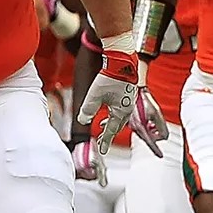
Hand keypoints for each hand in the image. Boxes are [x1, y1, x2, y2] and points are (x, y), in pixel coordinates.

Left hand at [75, 53, 163, 185]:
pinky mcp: (127, 94)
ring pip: (120, 117)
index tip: (102, 150)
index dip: (105, 141)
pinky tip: (108, 109)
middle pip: (118, 125)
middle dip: (109, 133)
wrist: (121, 62)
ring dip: (111, 123)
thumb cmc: (109, 79)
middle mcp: (128, 109)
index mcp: (121, 112)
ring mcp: (129, 101)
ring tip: (102, 126)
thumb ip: (87, 110)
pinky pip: (121, 108)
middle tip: (102, 142)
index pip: (111, 131)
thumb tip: (82, 121)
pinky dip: (114, 113)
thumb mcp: (94, 96)